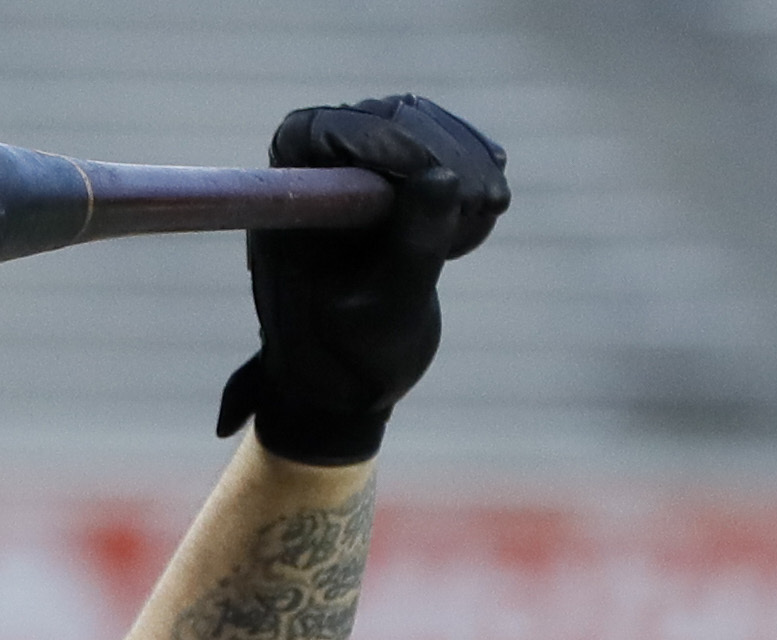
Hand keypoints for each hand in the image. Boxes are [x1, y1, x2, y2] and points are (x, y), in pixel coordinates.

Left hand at [215, 95, 508, 465]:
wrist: (348, 382)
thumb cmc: (349, 358)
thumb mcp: (387, 313)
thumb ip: (413, 247)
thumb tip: (443, 179)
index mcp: (288, 201)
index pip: (319, 132)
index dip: (379, 138)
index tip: (435, 171)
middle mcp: (315, 172)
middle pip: (384, 119)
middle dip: (444, 151)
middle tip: (489, 202)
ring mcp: (358, 166)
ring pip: (422, 125)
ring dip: (467, 162)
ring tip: (484, 218)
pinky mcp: (398, 173)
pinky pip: (445, 143)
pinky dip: (474, 169)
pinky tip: (488, 209)